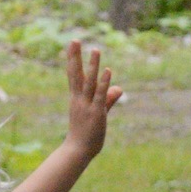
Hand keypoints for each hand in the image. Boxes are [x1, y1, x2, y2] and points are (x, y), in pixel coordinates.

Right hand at [60, 40, 122, 156]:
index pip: (73, 75)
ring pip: (89, 82)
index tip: (72, 44)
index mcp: (76, 98)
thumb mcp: (99, 113)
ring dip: (92, 66)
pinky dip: (103, 82)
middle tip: (74, 40)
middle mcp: (79, 99)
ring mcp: (87, 105)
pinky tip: (107, 71)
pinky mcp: (96, 113)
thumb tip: (118, 88)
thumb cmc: (85, 134)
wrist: (77, 151)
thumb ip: (108, 99)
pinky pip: (100, 95)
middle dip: (75, 57)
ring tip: (95, 50)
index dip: (72, 59)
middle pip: (76, 74)